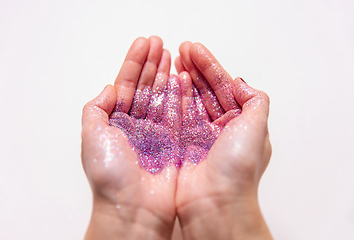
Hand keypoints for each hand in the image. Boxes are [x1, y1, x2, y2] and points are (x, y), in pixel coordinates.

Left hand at [81, 36, 177, 239]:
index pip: (127, 85)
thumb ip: (96, 109)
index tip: (144, 44)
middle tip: (160, 43)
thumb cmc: (110, 177)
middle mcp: (136, 125)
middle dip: (152, 64)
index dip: (134, 63)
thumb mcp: (92, 137)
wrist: (133, 208)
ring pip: (163, 96)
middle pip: (146, 86)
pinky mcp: (173, 141)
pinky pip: (178, 112)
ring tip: (172, 55)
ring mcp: (156, 132)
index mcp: (116, 122)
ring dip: (167, 74)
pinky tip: (182, 78)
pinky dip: (180, 95)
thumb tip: (110, 88)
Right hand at [175, 42, 271, 239]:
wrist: (215, 202)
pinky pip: (179, 114)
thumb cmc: (238, 168)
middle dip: (196, 68)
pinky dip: (175, 97)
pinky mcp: (184, 143)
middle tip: (182, 50)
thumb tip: (240, 83)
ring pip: (192, 99)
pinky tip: (170, 82)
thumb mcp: (257, 127)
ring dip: (185, 79)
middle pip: (207, 90)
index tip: (196, 50)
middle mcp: (221, 127)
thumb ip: (254, 101)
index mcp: (241, 122)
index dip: (211, 66)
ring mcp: (201, 134)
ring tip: (175, 61)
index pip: (225, 86)